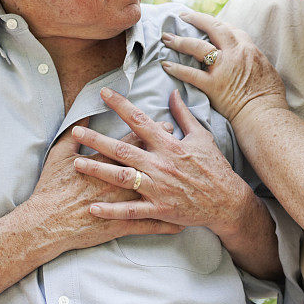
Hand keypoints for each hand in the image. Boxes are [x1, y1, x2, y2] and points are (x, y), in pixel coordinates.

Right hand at [22, 119, 181, 260]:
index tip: (165, 123)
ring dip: (171, 187)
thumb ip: (74, 132)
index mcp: (106, 161)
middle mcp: (118, 180)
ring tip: (186, 180)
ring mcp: (122, 203)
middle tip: (182, 144)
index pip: (134, 141)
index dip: (151, 132)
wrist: (46, 222)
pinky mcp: (121, 225)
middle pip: (148, 161)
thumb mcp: (60, 153)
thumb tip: (84, 111)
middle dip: (166, 151)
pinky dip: (166, 225)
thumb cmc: (52, 188)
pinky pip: (149, 225)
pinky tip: (181, 224)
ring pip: (154, 192)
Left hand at [71, 88, 253, 238]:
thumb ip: (183, 114)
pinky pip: (131, 211)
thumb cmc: (213, 167)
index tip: (103, 93)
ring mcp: (158, 188)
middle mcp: (160, 164)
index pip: (140, 119)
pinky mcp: (159, 209)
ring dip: (98, 170)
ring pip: (122, 178)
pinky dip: (111, 210)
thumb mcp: (201, 136)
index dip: (120, 105)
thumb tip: (172, 92)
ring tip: (77, 164)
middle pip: (123, 149)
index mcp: (169, 144)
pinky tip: (93, 207)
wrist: (226, 201)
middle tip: (77, 131)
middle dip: (97, 140)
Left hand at [159, 10, 287, 123]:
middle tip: (182, 15)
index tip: (206, 23)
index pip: (230, 29)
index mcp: (248, 48)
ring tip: (166, 38)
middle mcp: (235, 53)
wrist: (265, 114)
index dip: (216, 24)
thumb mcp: (267, 69)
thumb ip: (255, 59)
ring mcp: (223, 68)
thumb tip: (251, 58)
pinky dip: (176, 69)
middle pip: (213, 28)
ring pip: (197, 47)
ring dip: (180, 41)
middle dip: (196, 19)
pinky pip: (190, 74)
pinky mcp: (213, 85)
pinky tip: (165, 65)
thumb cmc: (270, 96)